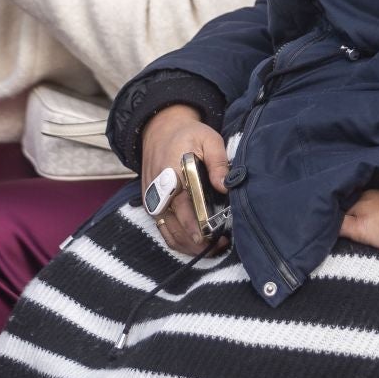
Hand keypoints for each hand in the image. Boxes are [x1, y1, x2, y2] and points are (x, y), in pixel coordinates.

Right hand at [140, 105, 230, 254]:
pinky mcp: (152, 207)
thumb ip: (217, 161)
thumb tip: (225, 185)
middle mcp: (159, 193)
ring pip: (170, 234)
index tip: (212, 237)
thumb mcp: (208, 139)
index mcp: (171, 175)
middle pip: (176, 227)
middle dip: (199, 241)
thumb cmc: (187, 136)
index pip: (182, 207)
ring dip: (190, 246)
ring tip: (214, 246)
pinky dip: (180, 242)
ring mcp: (153, 202)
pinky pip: (165, 231)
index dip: (196, 226)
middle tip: (221, 244)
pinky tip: (199, 244)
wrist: (160, 131)